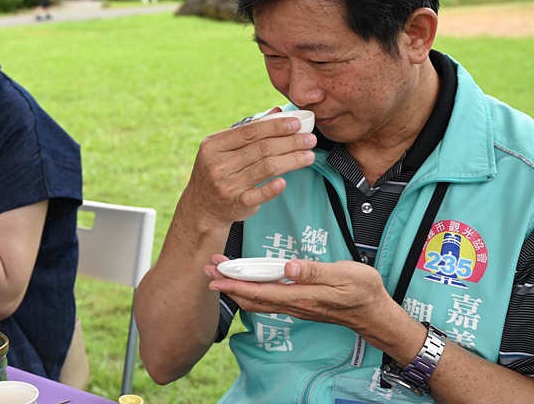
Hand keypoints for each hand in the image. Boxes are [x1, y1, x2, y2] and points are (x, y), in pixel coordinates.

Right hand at [181, 112, 316, 228]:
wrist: (202, 207)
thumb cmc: (218, 171)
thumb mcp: (224, 149)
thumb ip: (250, 131)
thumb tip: (278, 112)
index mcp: (213, 145)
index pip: (249, 132)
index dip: (275, 127)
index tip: (297, 124)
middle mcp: (218, 164)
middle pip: (261, 149)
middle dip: (290, 142)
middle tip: (310, 139)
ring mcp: (226, 185)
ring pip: (265, 168)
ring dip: (291, 161)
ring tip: (309, 156)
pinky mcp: (236, 204)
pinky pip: (258, 195)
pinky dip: (272, 188)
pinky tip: (285, 182)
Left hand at [206, 255, 390, 334]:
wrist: (375, 314)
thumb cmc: (363, 292)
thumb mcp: (344, 276)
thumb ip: (315, 272)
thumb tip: (289, 268)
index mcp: (301, 296)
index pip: (260, 292)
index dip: (235, 285)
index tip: (215, 277)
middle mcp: (293, 304)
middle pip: (252, 298)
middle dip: (227, 285)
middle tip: (207, 269)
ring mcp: (295, 305)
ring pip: (258, 298)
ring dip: (236, 286)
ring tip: (219, 271)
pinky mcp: (298, 302)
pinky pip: (267, 298)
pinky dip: (251, 288)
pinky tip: (245, 279)